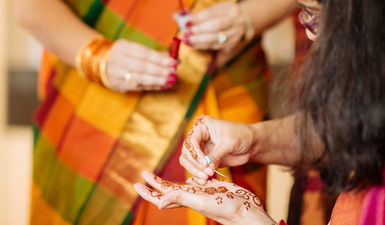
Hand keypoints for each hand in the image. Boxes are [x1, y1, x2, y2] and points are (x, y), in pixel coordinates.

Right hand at [104, 39, 177, 92]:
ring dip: (157, 80)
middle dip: (160, 71)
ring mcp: (117, 74)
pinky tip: (163, 86)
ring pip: (140, 78)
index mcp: (123, 47)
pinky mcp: (118, 85)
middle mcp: (118, 60)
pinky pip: (138, 87)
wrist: (99, 62)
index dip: (159, 59)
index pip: (144, 53)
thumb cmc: (123, 54)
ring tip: (170, 80)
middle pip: (142, 67)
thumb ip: (152, 53)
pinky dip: (152, 86)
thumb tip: (173, 57)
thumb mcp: (133, 48)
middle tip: (174, 73)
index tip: (173, 62)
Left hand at [134, 172, 275, 224]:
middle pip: (169, 189)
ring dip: (170, 180)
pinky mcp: (213, 187)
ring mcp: (202, 192)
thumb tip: (159, 202)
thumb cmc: (226, 208)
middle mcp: (192, 196)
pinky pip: (198, 181)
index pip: (162, 196)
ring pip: (182, 185)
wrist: (248, 210)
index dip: (149, 191)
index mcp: (186, 199)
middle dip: (155, 183)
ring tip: (162, 175)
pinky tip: (189, 173)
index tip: (136, 183)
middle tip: (143, 173)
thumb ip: (181, 198)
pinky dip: (191, 175)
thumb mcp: (201, 200)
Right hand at [180, 115, 255, 184]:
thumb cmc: (241, 136)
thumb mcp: (229, 143)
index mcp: (201, 126)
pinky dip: (198, 176)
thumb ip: (217, 154)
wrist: (251, 144)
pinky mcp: (204, 161)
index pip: (190, 140)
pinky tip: (205, 182)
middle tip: (207, 173)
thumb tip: (207, 166)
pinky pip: (196, 169)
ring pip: (188, 162)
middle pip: (186, 152)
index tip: (205, 164)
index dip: (195, 153)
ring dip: (195, 171)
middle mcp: (197, 137)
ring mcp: (200, 149)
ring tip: (207, 178)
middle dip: (195, 164)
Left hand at [181, 1, 252, 62]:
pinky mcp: (233, 44)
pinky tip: (193, 44)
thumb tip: (178, 17)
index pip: (212, 13)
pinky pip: (216, 46)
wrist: (242, 21)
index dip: (198, 18)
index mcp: (230, 8)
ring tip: (186, 40)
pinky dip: (203, 46)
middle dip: (199, 30)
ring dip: (199, 41)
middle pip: (216, 26)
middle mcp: (236, 21)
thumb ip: (199, 14)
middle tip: (186, 33)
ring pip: (215, 39)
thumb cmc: (222, 14)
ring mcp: (236, 34)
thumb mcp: (215, 9)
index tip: (186, 22)